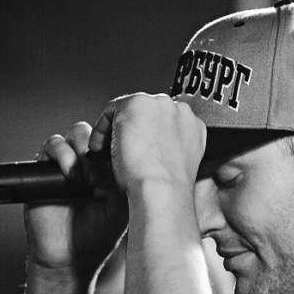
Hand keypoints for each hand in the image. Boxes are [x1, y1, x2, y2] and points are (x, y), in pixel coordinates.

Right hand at [23, 122, 128, 272]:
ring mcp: (68, 163)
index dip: (120, 143)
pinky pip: (52, 145)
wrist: (69, 256)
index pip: (118, 139)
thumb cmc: (98, 235)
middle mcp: (91, 162)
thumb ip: (128, 181)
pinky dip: (62, 155)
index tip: (122, 163)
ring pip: (76, 133)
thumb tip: (133, 158)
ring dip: (82, 150)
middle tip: (102, 176)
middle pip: (98, 131)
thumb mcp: (122, 207)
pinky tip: (72, 177)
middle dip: (101, 146)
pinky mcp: (46, 168)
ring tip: (87, 179)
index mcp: (112, 168)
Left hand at [88, 93, 205, 192]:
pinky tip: (99, 148)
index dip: (147, 138)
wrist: (162, 190)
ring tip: (108, 152)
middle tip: (119, 152)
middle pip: (149, 113)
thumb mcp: (176, 165)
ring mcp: (159, 104)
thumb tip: (151, 152)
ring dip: (117, 130)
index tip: (137, 152)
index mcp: (194, 126)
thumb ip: (169, 150)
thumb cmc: (168, 188)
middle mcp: (180, 110)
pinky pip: (112, 110)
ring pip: (131, 110)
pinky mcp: (136, 103)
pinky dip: (102, 128)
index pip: (166, 123)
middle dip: (133, 131)